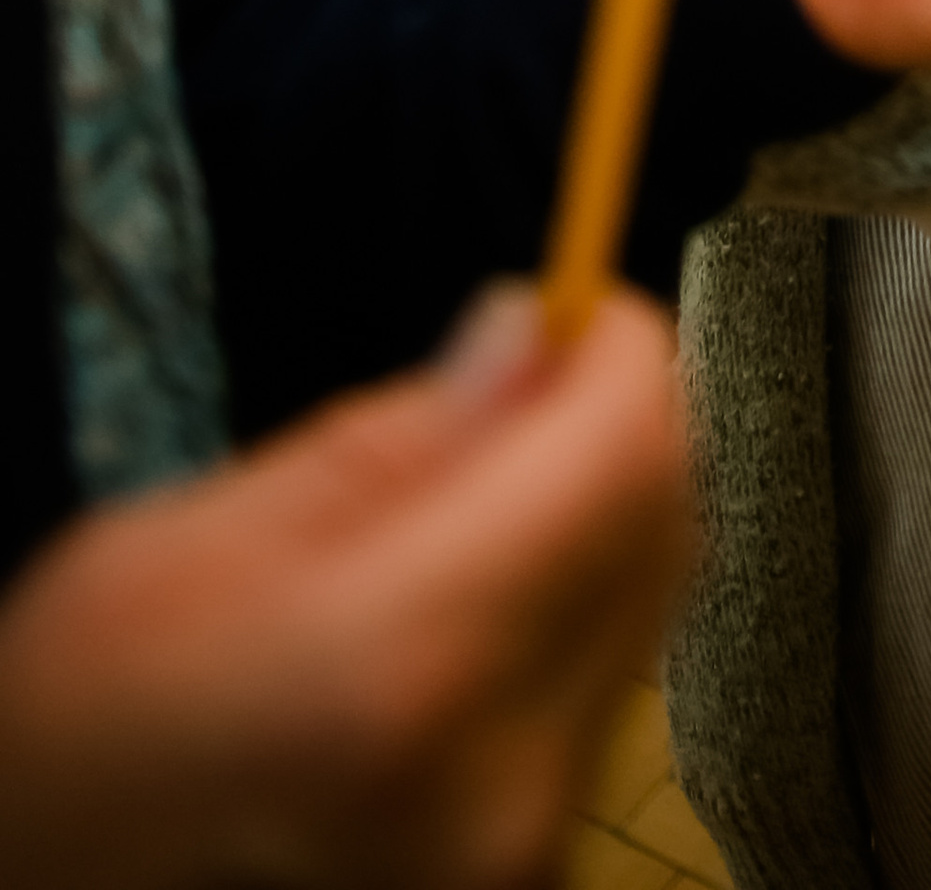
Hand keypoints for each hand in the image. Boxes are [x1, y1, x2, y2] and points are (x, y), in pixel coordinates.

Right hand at [0, 286, 687, 889]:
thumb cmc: (66, 747)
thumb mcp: (174, 549)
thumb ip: (386, 442)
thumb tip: (525, 337)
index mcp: (398, 665)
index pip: (615, 454)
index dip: (616, 349)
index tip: (579, 305)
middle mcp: (494, 773)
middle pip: (656, 524)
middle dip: (611, 426)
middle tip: (525, 378)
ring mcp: (518, 845)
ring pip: (642, 606)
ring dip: (589, 524)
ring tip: (464, 508)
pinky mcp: (523, 872)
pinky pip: (597, 695)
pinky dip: (562, 618)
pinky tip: (464, 608)